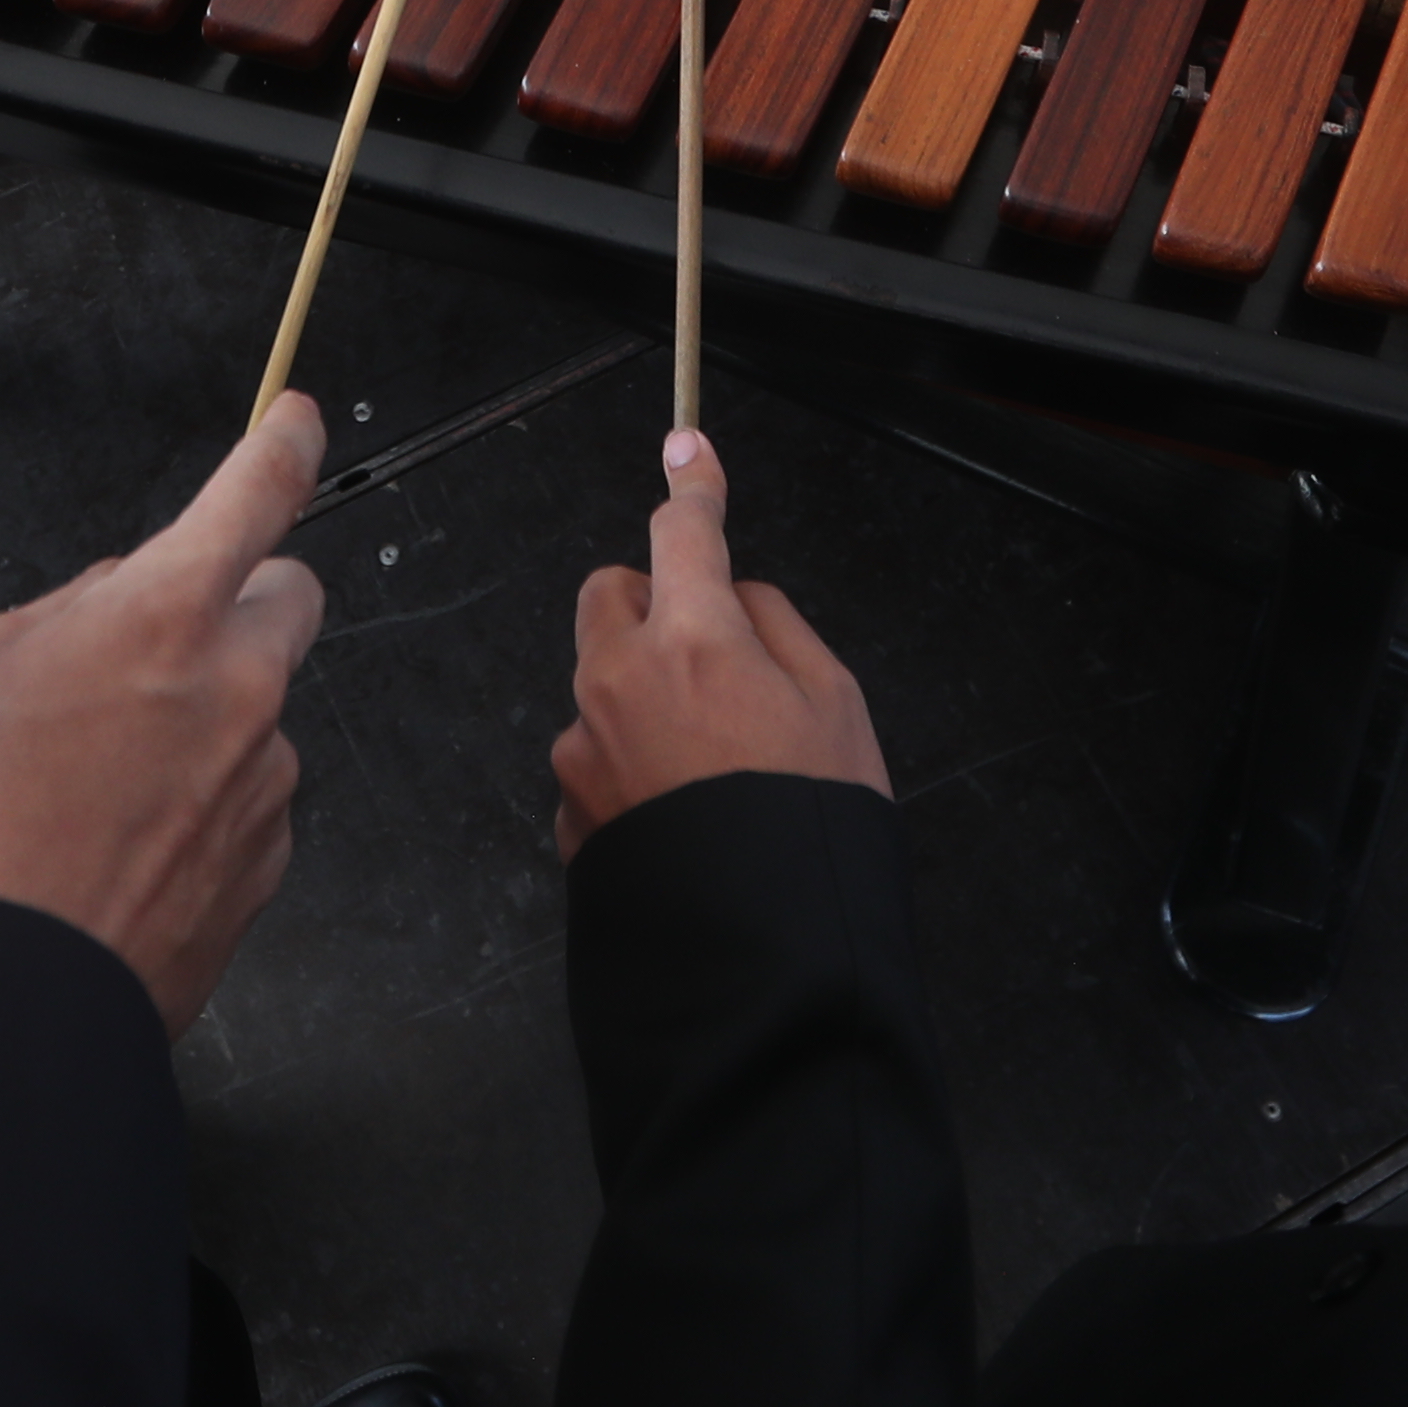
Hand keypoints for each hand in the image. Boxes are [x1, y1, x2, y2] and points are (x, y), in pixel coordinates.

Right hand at [0, 398, 326, 1033]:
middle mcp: (242, 686)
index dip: (286, 445)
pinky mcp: (270, 857)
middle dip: (240, 603)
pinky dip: (205, 804)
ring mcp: (267, 777)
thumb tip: (129, 600)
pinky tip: (131, 845)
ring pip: (259, 709)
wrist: (11, 986)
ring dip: (207, 722)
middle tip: (163, 649)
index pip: (258, 494)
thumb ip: (80, 607)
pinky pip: (250, 796)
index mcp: (168, 616)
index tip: (300, 424)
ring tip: (106, 789)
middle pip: (289, 599)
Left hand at [549, 427, 886, 855]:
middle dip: (650, 599)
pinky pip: (593, 756)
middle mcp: (619, 681)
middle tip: (705, 643)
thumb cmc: (811, 827)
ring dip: (639, 692)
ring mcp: (583, 748)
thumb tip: (741, 600)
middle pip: (610, 594)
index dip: (693, 485)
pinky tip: (677, 809)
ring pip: (598, 681)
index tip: (688, 451)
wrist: (762, 955)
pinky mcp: (568, 809)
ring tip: (706, 760)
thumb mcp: (839, 706)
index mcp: (694, 640)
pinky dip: (627, 764)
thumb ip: (780, 627)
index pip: (685, 531)